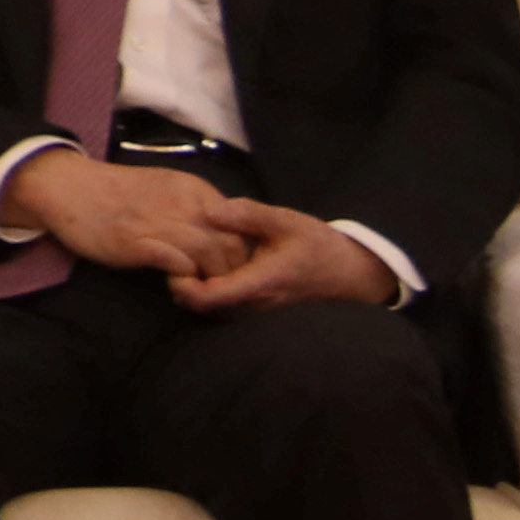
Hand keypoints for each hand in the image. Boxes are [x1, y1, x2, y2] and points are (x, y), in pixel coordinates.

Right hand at [0, 144, 250, 281]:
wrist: (72, 188)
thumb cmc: (116, 192)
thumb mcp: (164, 188)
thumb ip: (192, 207)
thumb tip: (218, 234)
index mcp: (193, 189)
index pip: (239, 224)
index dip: (241, 253)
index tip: (231, 269)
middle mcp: (183, 203)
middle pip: (231, 243)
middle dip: (232, 272)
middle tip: (220, 288)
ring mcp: (161, 222)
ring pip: (210, 255)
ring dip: (211, 280)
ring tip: (201, 292)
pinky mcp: (139, 243)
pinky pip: (179, 264)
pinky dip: (185, 280)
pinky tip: (177, 287)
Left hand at [166, 190, 404, 313]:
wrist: (347, 271)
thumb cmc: (318, 244)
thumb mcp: (285, 221)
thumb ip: (247, 215)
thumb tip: (209, 212)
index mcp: (258, 283)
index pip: (208, 298)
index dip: (182, 284)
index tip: (172, 261)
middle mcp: (252, 303)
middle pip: (201, 307)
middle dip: (181, 284)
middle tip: (173, 253)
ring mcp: (253, 307)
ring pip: (210, 307)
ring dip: (193, 286)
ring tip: (186, 255)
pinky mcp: (255, 304)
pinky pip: (223, 302)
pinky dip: (208, 286)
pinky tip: (206, 261)